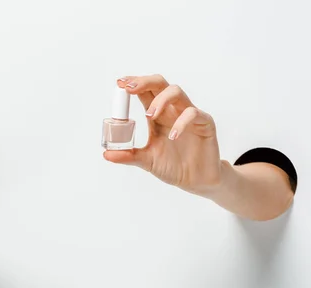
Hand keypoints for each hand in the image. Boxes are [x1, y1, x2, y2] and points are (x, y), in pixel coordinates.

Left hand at [104, 74, 221, 195]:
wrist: (196, 181)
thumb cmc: (174, 167)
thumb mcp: (146, 161)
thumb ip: (128, 156)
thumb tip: (106, 154)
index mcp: (158, 115)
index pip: (145, 92)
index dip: (133, 84)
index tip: (120, 83)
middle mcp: (172, 111)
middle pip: (160, 84)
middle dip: (144, 82)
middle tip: (129, 88)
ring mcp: (189, 115)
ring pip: (176, 92)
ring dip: (160, 100)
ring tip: (150, 115)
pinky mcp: (205, 123)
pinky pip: (193, 113)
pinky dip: (182, 122)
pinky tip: (173, 136)